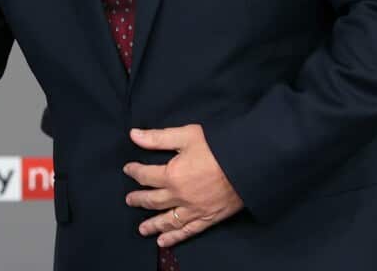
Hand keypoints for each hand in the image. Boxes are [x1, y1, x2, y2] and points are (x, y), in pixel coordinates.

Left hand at [123, 124, 243, 248]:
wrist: (248, 165)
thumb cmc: (218, 148)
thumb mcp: (186, 136)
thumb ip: (158, 137)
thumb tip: (133, 135)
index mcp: (171, 175)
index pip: (145, 176)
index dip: (134, 172)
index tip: (128, 170)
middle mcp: (179, 196)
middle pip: (153, 200)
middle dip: (139, 200)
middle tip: (130, 200)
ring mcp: (193, 210)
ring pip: (167, 220)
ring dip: (153, 224)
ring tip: (142, 229)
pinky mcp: (208, 218)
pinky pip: (187, 231)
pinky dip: (174, 238)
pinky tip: (164, 242)